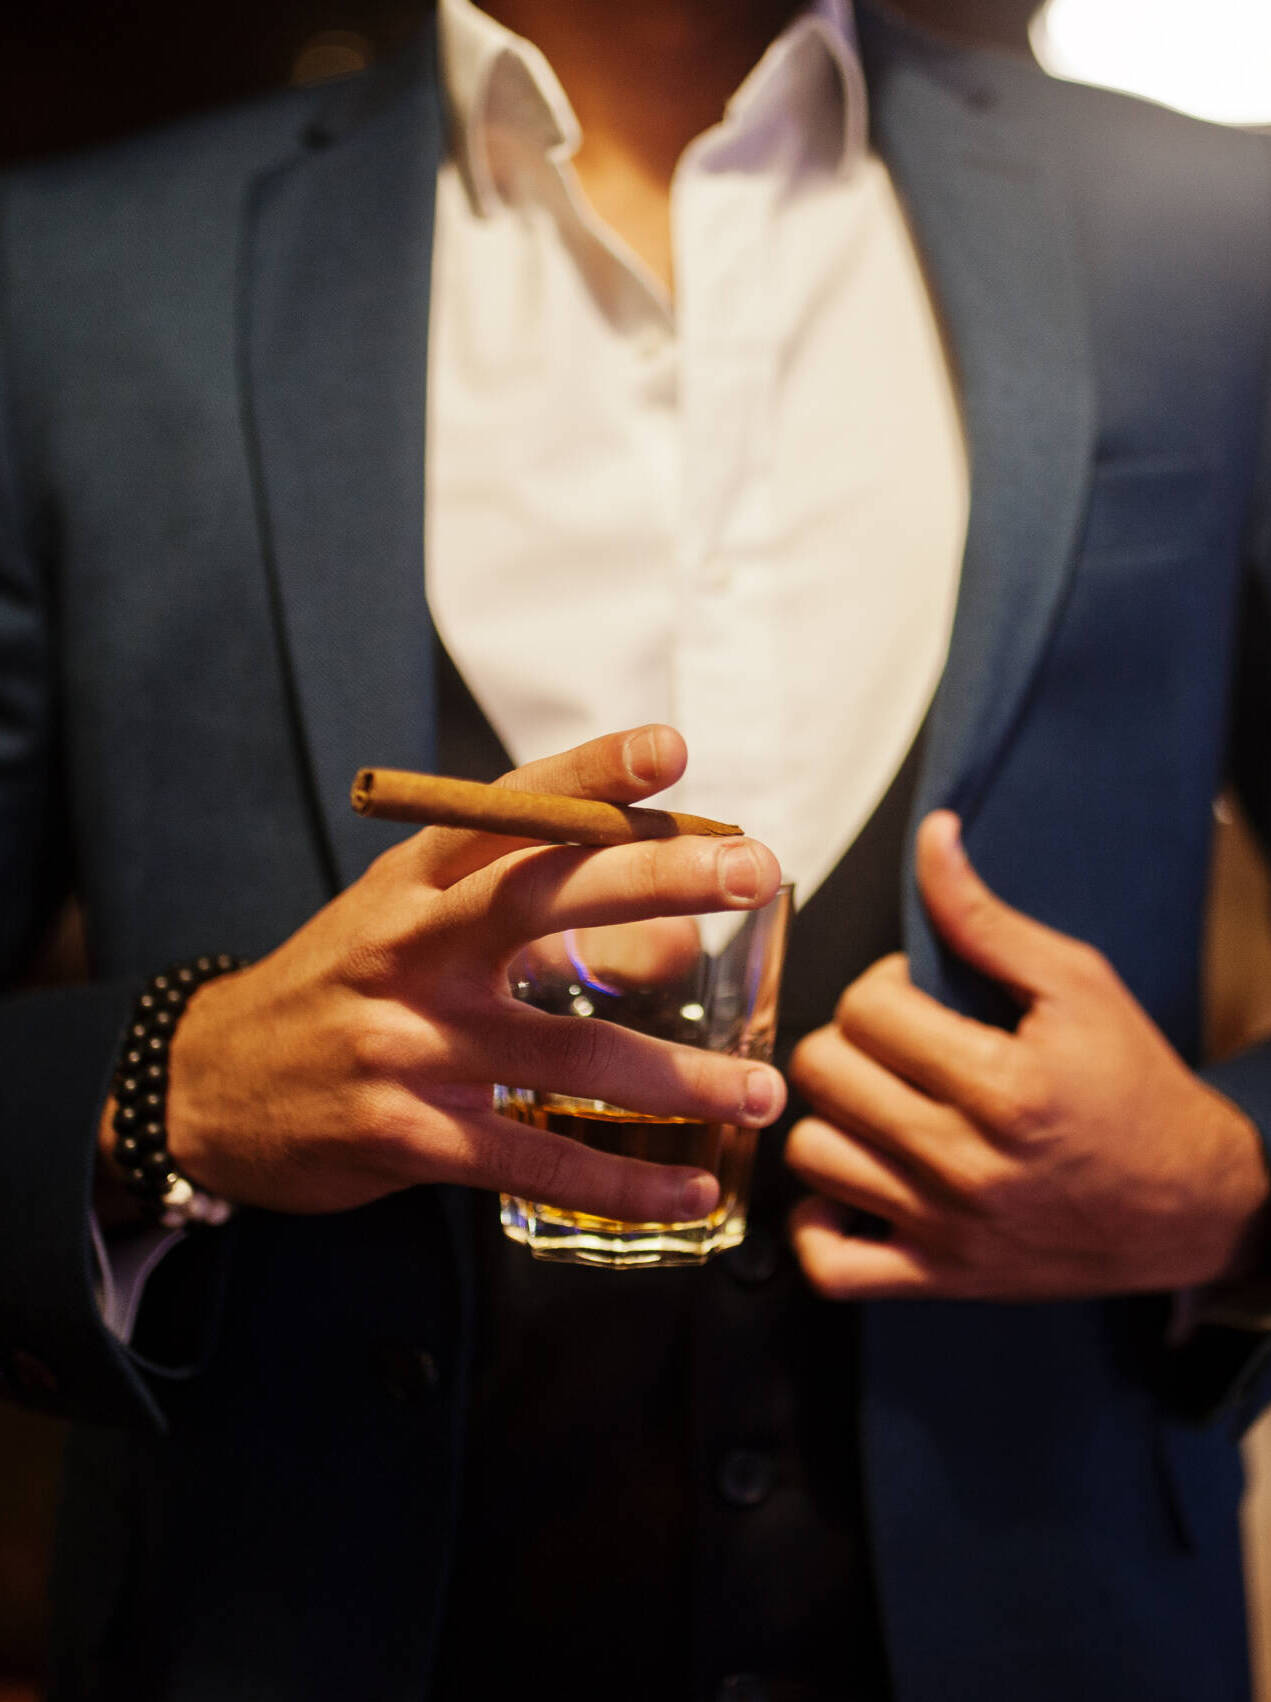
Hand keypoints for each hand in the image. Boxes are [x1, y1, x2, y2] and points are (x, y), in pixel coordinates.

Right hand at [98, 726, 784, 1219]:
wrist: (209, 1087)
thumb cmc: (343, 989)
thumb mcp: (411, 925)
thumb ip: (531, 917)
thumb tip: (680, 937)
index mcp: (410, 882)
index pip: (506, 809)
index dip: (588, 774)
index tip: (671, 748)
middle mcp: (408, 947)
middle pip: (538, 895)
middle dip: (655, 878)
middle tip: (756, 871)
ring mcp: (404, 1042)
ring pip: (563, 1050)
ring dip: (677, 1075)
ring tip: (762, 1088)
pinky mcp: (402, 1133)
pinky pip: (531, 1158)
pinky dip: (619, 1182)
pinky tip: (689, 1191)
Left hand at [787, 812, 1270, 1299]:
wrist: (1191, 1205)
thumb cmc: (1134, 1086)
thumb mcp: (1078, 984)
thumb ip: (985, 916)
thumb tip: (932, 838)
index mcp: (1004, 1086)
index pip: (866, 1010)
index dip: (882, 986)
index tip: (916, 997)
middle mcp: (966, 1164)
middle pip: (824, 1075)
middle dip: (848, 1041)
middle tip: (892, 1046)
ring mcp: (946, 1230)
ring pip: (811, 1157)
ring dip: (832, 1119)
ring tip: (875, 1105)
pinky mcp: (937, 1280)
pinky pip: (831, 1265)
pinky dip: (822, 1223)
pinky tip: (857, 1182)